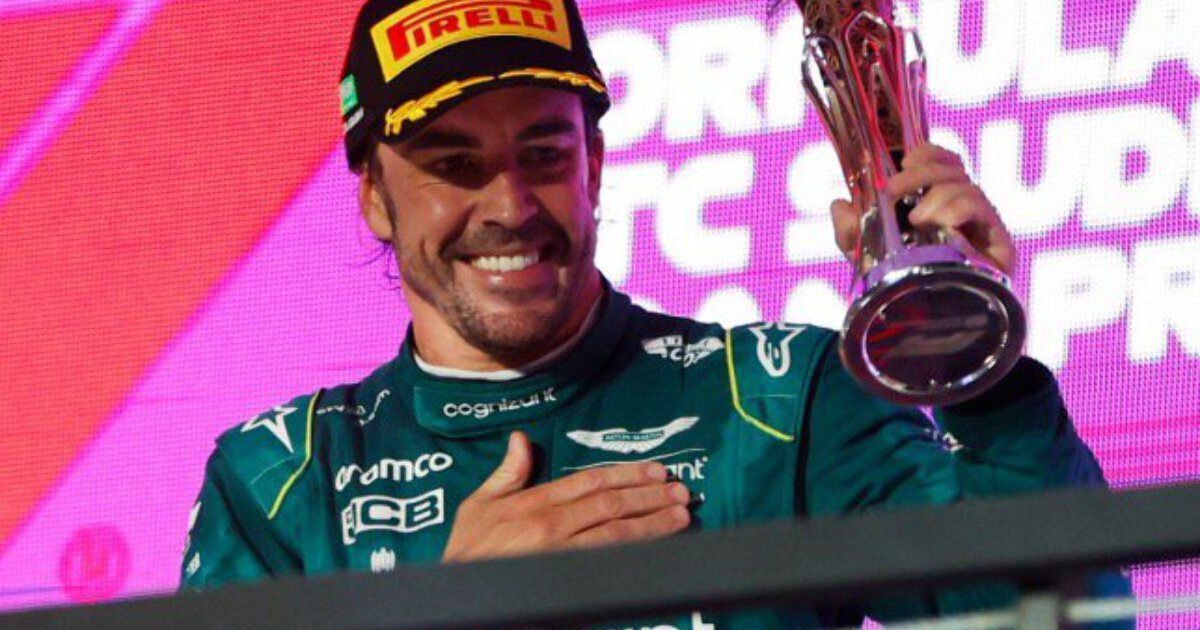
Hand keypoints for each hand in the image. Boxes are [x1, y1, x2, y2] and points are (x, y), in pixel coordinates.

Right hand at [441, 432, 690, 562]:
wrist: (455, 594)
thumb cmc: (465, 552)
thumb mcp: (477, 506)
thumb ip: (506, 474)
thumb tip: (520, 439)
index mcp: (533, 503)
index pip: (591, 481)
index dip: (628, 474)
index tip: (656, 471)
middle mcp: (551, 526)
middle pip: (611, 505)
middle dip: (650, 496)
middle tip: (680, 490)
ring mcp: (559, 557)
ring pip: (616, 534)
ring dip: (653, 524)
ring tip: (681, 515)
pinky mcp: (565, 584)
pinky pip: (607, 566)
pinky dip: (634, 556)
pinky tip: (657, 551)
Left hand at [830, 143, 1017, 275]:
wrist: (929, 332)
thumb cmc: (903, 290)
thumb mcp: (868, 259)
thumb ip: (851, 232)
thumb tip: (839, 205)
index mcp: (940, 205)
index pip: (945, 163)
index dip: (928, 153)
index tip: (904, 161)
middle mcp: (965, 211)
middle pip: (954, 169)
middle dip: (921, 171)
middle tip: (893, 189)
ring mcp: (982, 227)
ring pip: (967, 186)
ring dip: (937, 194)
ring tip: (917, 218)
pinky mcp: (999, 245)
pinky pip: (983, 208)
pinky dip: (960, 207)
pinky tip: (943, 222)